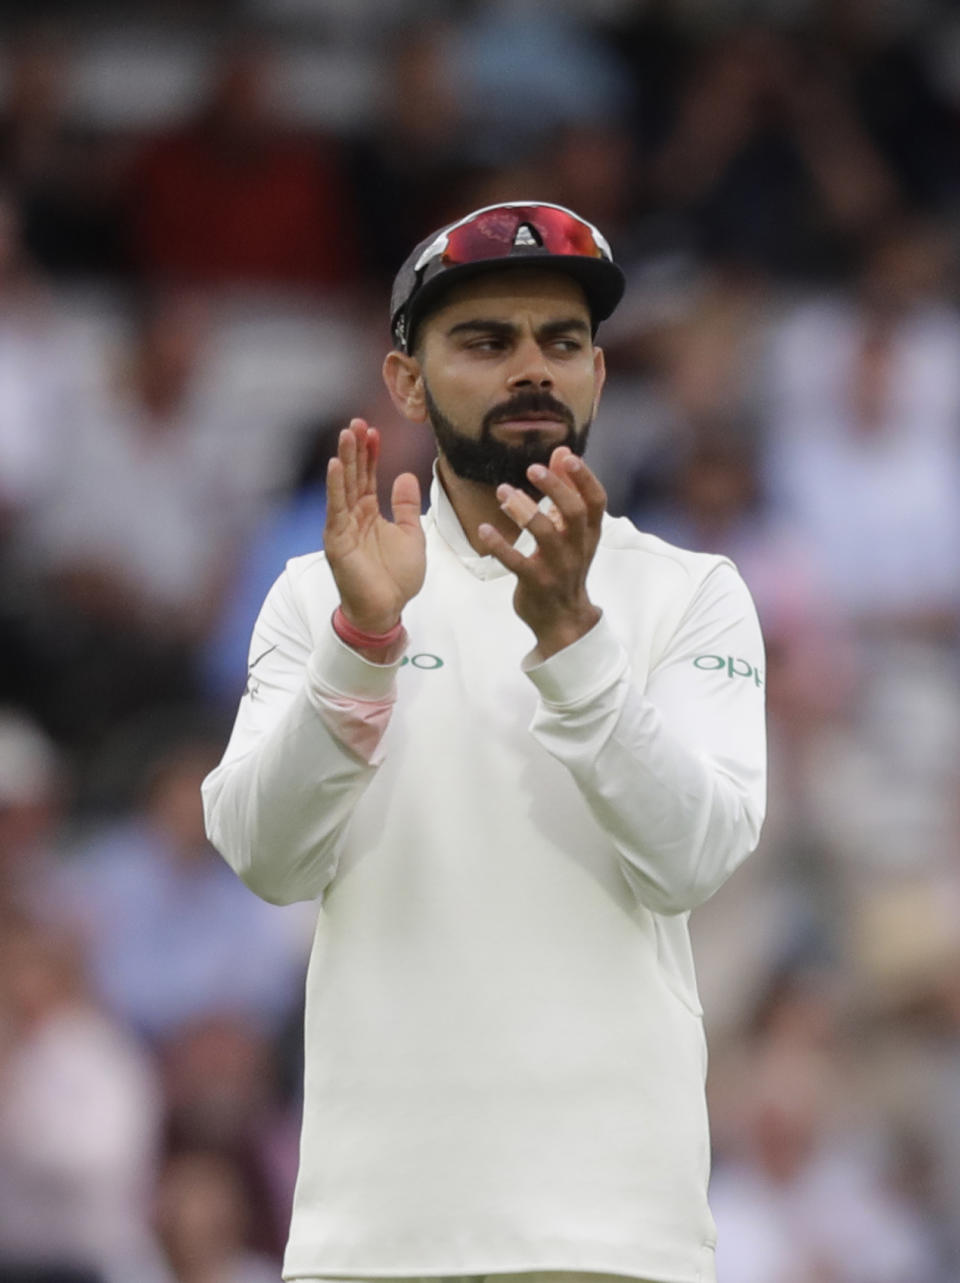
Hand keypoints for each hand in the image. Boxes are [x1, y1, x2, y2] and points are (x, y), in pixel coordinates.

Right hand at [324, 419, 424, 633]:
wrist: (387, 609)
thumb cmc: (397, 578)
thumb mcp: (411, 535)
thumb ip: (406, 506)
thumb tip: (404, 475)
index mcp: (370, 513)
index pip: (368, 476)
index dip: (371, 454)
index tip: (375, 430)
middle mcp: (353, 516)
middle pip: (354, 475)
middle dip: (355, 449)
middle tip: (357, 422)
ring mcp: (343, 527)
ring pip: (343, 486)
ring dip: (344, 460)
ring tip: (346, 434)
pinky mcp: (337, 541)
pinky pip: (335, 509)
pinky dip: (335, 487)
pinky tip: (334, 466)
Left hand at [478, 447, 603, 659]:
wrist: (563, 620)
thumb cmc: (565, 567)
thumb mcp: (572, 533)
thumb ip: (567, 492)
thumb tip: (562, 452)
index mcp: (589, 534)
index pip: (596, 501)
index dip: (584, 478)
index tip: (567, 457)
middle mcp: (577, 548)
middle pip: (574, 513)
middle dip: (555, 489)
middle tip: (532, 469)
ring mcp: (558, 567)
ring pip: (546, 535)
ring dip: (524, 510)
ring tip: (503, 492)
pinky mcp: (536, 583)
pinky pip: (517, 562)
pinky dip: (500, 545)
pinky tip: (484, 529)